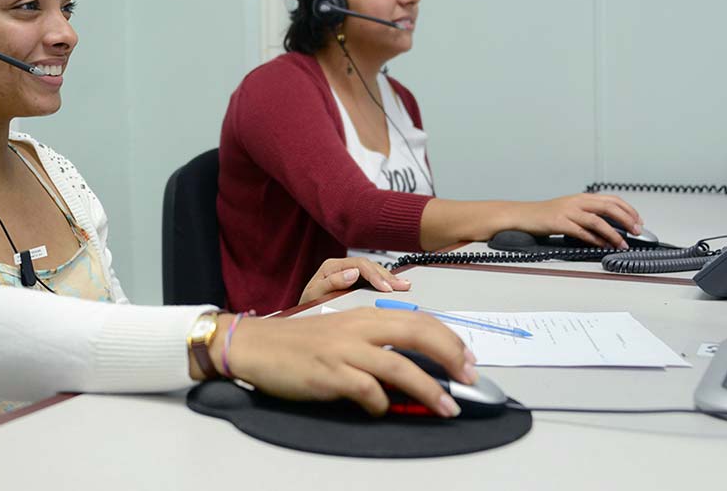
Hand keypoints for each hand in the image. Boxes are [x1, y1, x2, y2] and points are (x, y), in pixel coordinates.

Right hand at [219, 308, 476, 416]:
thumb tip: (412, 367)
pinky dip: (381, 404)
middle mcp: (358, 328)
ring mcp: (344, 350)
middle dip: (450, 356)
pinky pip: (367, 390)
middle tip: (469, 376)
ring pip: (399, 366)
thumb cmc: (300, 343)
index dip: (448, 339)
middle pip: (416, 334)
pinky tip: (382, 410)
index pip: (417, 320)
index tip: (466, 358)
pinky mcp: (329, 373)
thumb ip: (375, 344)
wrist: (257, 346)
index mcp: (364, 316)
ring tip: (447, 407)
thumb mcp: (343, 333)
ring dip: (428, 389)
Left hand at [299, 257, 410, 304]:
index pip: (359, 265)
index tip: (385, 287)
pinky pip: (374, 280)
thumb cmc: (306, 305)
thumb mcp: (314, 295)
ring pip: (374, 271)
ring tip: (405, 286)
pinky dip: (386, 283)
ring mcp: (350, 274)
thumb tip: (353, 273)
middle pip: (370, 266)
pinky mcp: (356, 283)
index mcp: (332, 266)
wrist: (303, 314)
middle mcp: (342, 267)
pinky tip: (397, 286)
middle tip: (402, 287)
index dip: (375, 275)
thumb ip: (332, 283)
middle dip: (387, 276)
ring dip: (390, 279)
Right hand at [518, 194, 642, 248]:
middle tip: (636, 231)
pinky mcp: (559, 222)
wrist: (522, 215)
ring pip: (598, 220)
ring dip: (613, 234)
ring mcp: (568, 211)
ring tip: (622, 244)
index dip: (629, 210)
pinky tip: (602, 246)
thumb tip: (611, 227)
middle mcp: (577, 202)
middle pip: (609, 207)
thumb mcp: (570, 209)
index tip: (638, 221)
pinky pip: (582, 232)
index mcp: (582, 197)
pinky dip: (595, 240)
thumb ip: (588, 214)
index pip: (612, 199)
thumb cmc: (545, 215)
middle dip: (627, 220)